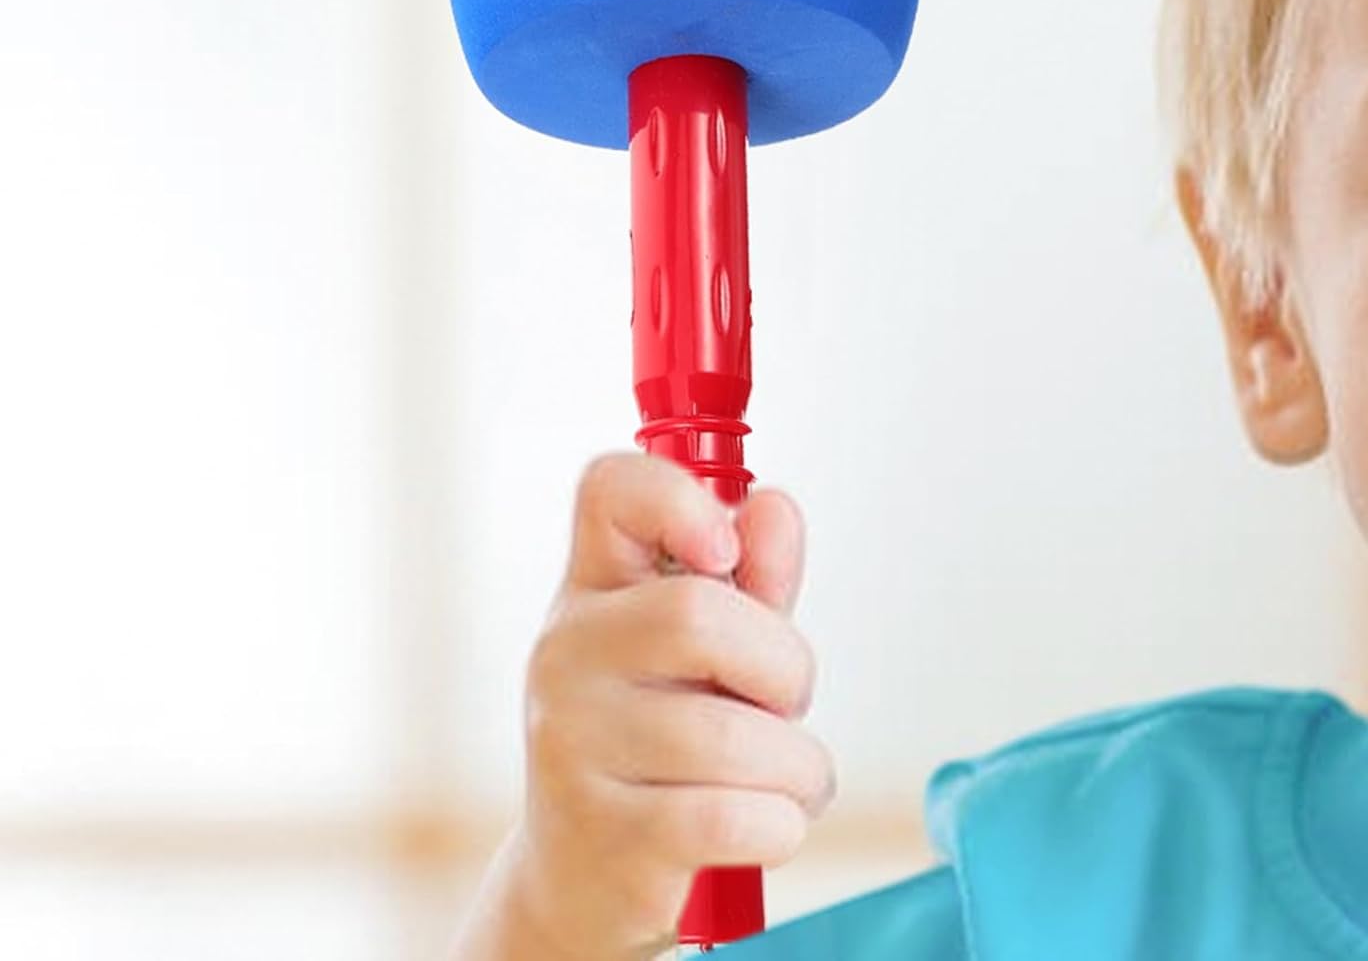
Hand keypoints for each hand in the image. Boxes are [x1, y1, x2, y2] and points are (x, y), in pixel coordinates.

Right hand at [506, 449, 833, 960]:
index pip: (608, 488)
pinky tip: (763, 825)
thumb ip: (754, 578)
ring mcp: (572, 743)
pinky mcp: (603, 835)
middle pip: (697, 614)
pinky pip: (734, 818)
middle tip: (785, 700)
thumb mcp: (712, 650)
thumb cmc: (663, 744)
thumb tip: (774, 508)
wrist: (584, 882)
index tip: (723, 549)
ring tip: (785, 778)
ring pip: (733, 734)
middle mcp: (567, 652)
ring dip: (798, 766)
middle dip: (784, 666)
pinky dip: (782, 825)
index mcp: (594, 586)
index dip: (677, 498)